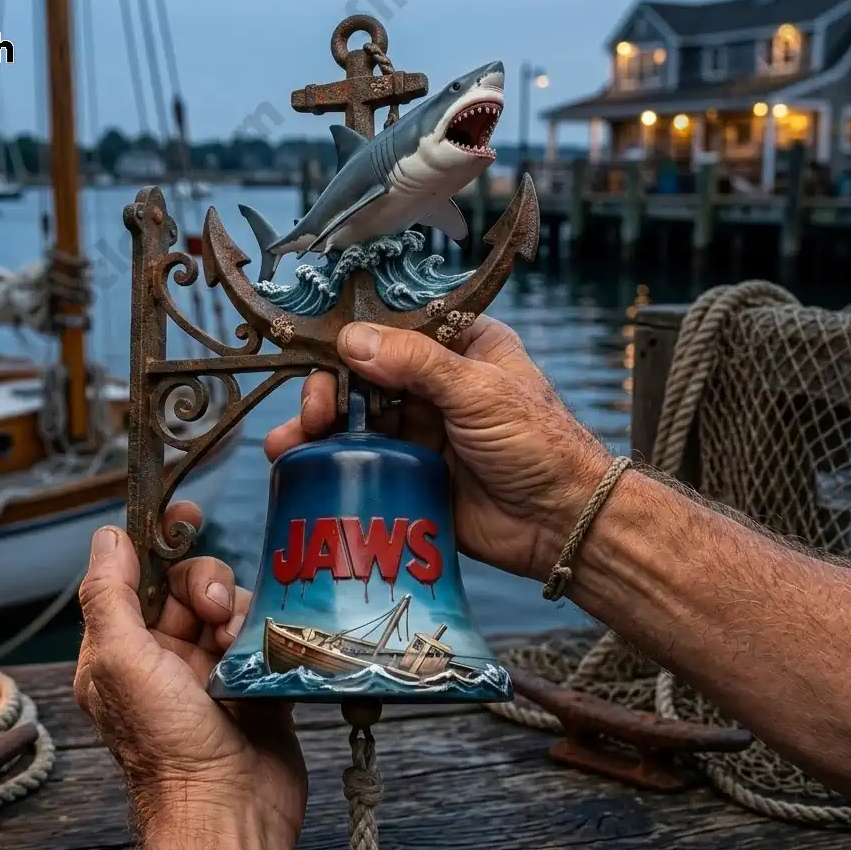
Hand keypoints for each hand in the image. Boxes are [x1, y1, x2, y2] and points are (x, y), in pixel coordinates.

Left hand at [75, 502, 306, 844]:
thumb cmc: (166, 745)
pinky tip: (260, 652)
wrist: (230, 808)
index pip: (137, 577)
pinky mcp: (254, 677)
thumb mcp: (120, 661)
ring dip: (235, 610)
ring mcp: (212, 667)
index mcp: (123, 651)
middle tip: (212, 610)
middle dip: (203, 584)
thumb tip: (107, 536)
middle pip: (188, 582)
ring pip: (230, 602)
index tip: (185, 514)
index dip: (159, 540)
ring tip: (236, 643)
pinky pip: (262, 628)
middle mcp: (165, 656)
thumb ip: (109, 595)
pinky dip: (262, 630)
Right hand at [265, 317, 612, 582]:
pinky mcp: (409, 470)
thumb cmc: (539, 444)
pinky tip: (297, 462)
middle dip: (329, 386)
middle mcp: (435, 382)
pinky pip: (361, 458)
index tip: (318, 345)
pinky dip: (328, 458)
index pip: (394, 326)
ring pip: (355, 415)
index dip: (353, 333)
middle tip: (315, 409)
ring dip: (318, 424)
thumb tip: (351, 338)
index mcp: (460, 346)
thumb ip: (416, 363)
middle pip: (364, 371)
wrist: (561, 523)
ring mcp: (420, 427)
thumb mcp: (479, 391)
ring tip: (289, 442)